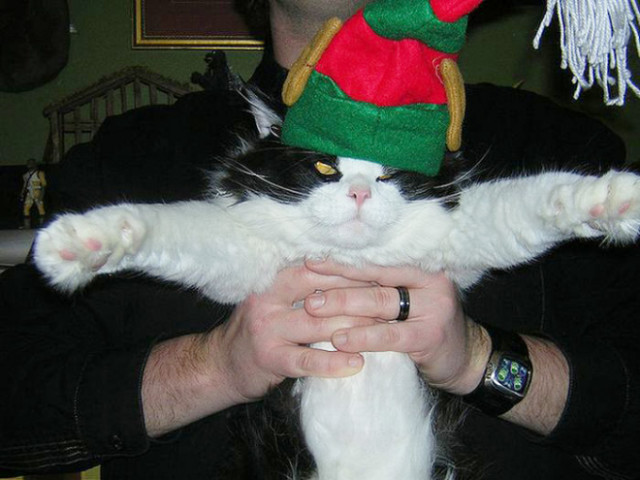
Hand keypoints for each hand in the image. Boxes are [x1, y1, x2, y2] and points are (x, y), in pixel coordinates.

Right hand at [143, 264, 373, 436]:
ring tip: (384, 330)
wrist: (221, 365)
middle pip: (319, 293)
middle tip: (389, 300)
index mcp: (272, 281)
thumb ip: (300, 287)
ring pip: (318, 325)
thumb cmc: (257, 329)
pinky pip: (307, 360)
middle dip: (356, 297)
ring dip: (354, 328)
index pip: (315, 269)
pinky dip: (333, 363)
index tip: (379, 273)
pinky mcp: (270, 359)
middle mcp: (268, 300)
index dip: (347, 271)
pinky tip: (357, 364)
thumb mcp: (273, 300)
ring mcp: (268, 330)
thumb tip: (346, 273)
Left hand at [303, 260, 490, 394]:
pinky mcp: (430, 335)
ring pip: (379, 301)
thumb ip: (381, 286)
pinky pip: (390, 335)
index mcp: (421, 266)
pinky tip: (340, 340)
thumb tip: (331, 277)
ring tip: (314, 307)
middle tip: (306, 280)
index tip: (312, 259)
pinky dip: (363, 336)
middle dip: (337, 279)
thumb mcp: (409, 299)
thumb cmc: (427, 325)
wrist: (467, 359)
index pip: (377, 259)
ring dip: (343, 304)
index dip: (343, 259)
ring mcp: (433, 306)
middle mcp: (430, 280)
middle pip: (375, 276)